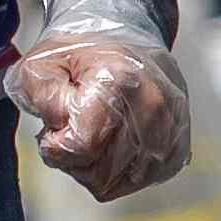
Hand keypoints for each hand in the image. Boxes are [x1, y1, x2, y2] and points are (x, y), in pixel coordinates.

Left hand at [12, 30, 188, 199]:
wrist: (125, 36)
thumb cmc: (77, 55)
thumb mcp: (41, 65)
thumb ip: (42, 99)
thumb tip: (64, 130)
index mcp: (120, 80)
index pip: (81, 147)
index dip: (55, 144)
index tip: (53, 127)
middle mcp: (154, 105)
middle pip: (101, 173)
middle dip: (73, 160)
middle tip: (70, 132)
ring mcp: (172, 128)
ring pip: (118, 183)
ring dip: (95, 169)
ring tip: (91, 137)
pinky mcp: (179, 146)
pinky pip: (138, 182)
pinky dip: (117, 173)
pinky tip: (111, 146)